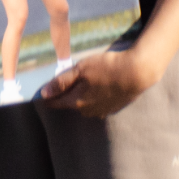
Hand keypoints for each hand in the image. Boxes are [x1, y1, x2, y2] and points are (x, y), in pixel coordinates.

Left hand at [40, 48, 161, 118]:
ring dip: (81, 95)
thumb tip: (44, 93)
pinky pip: (97, 104)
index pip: (56, 103)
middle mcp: (88, 110)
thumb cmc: (106, 68)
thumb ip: (62, 82)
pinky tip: (99, 85)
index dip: (47, 97)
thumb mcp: (81, 69)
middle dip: (65, 94)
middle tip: (64, 81)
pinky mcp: (113, 107)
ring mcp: (101, 111)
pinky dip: (94, 95)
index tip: (42, 94)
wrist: (137, 73)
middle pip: (70, 103)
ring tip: (84, 81)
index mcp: (77, 102)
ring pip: (84, 104)